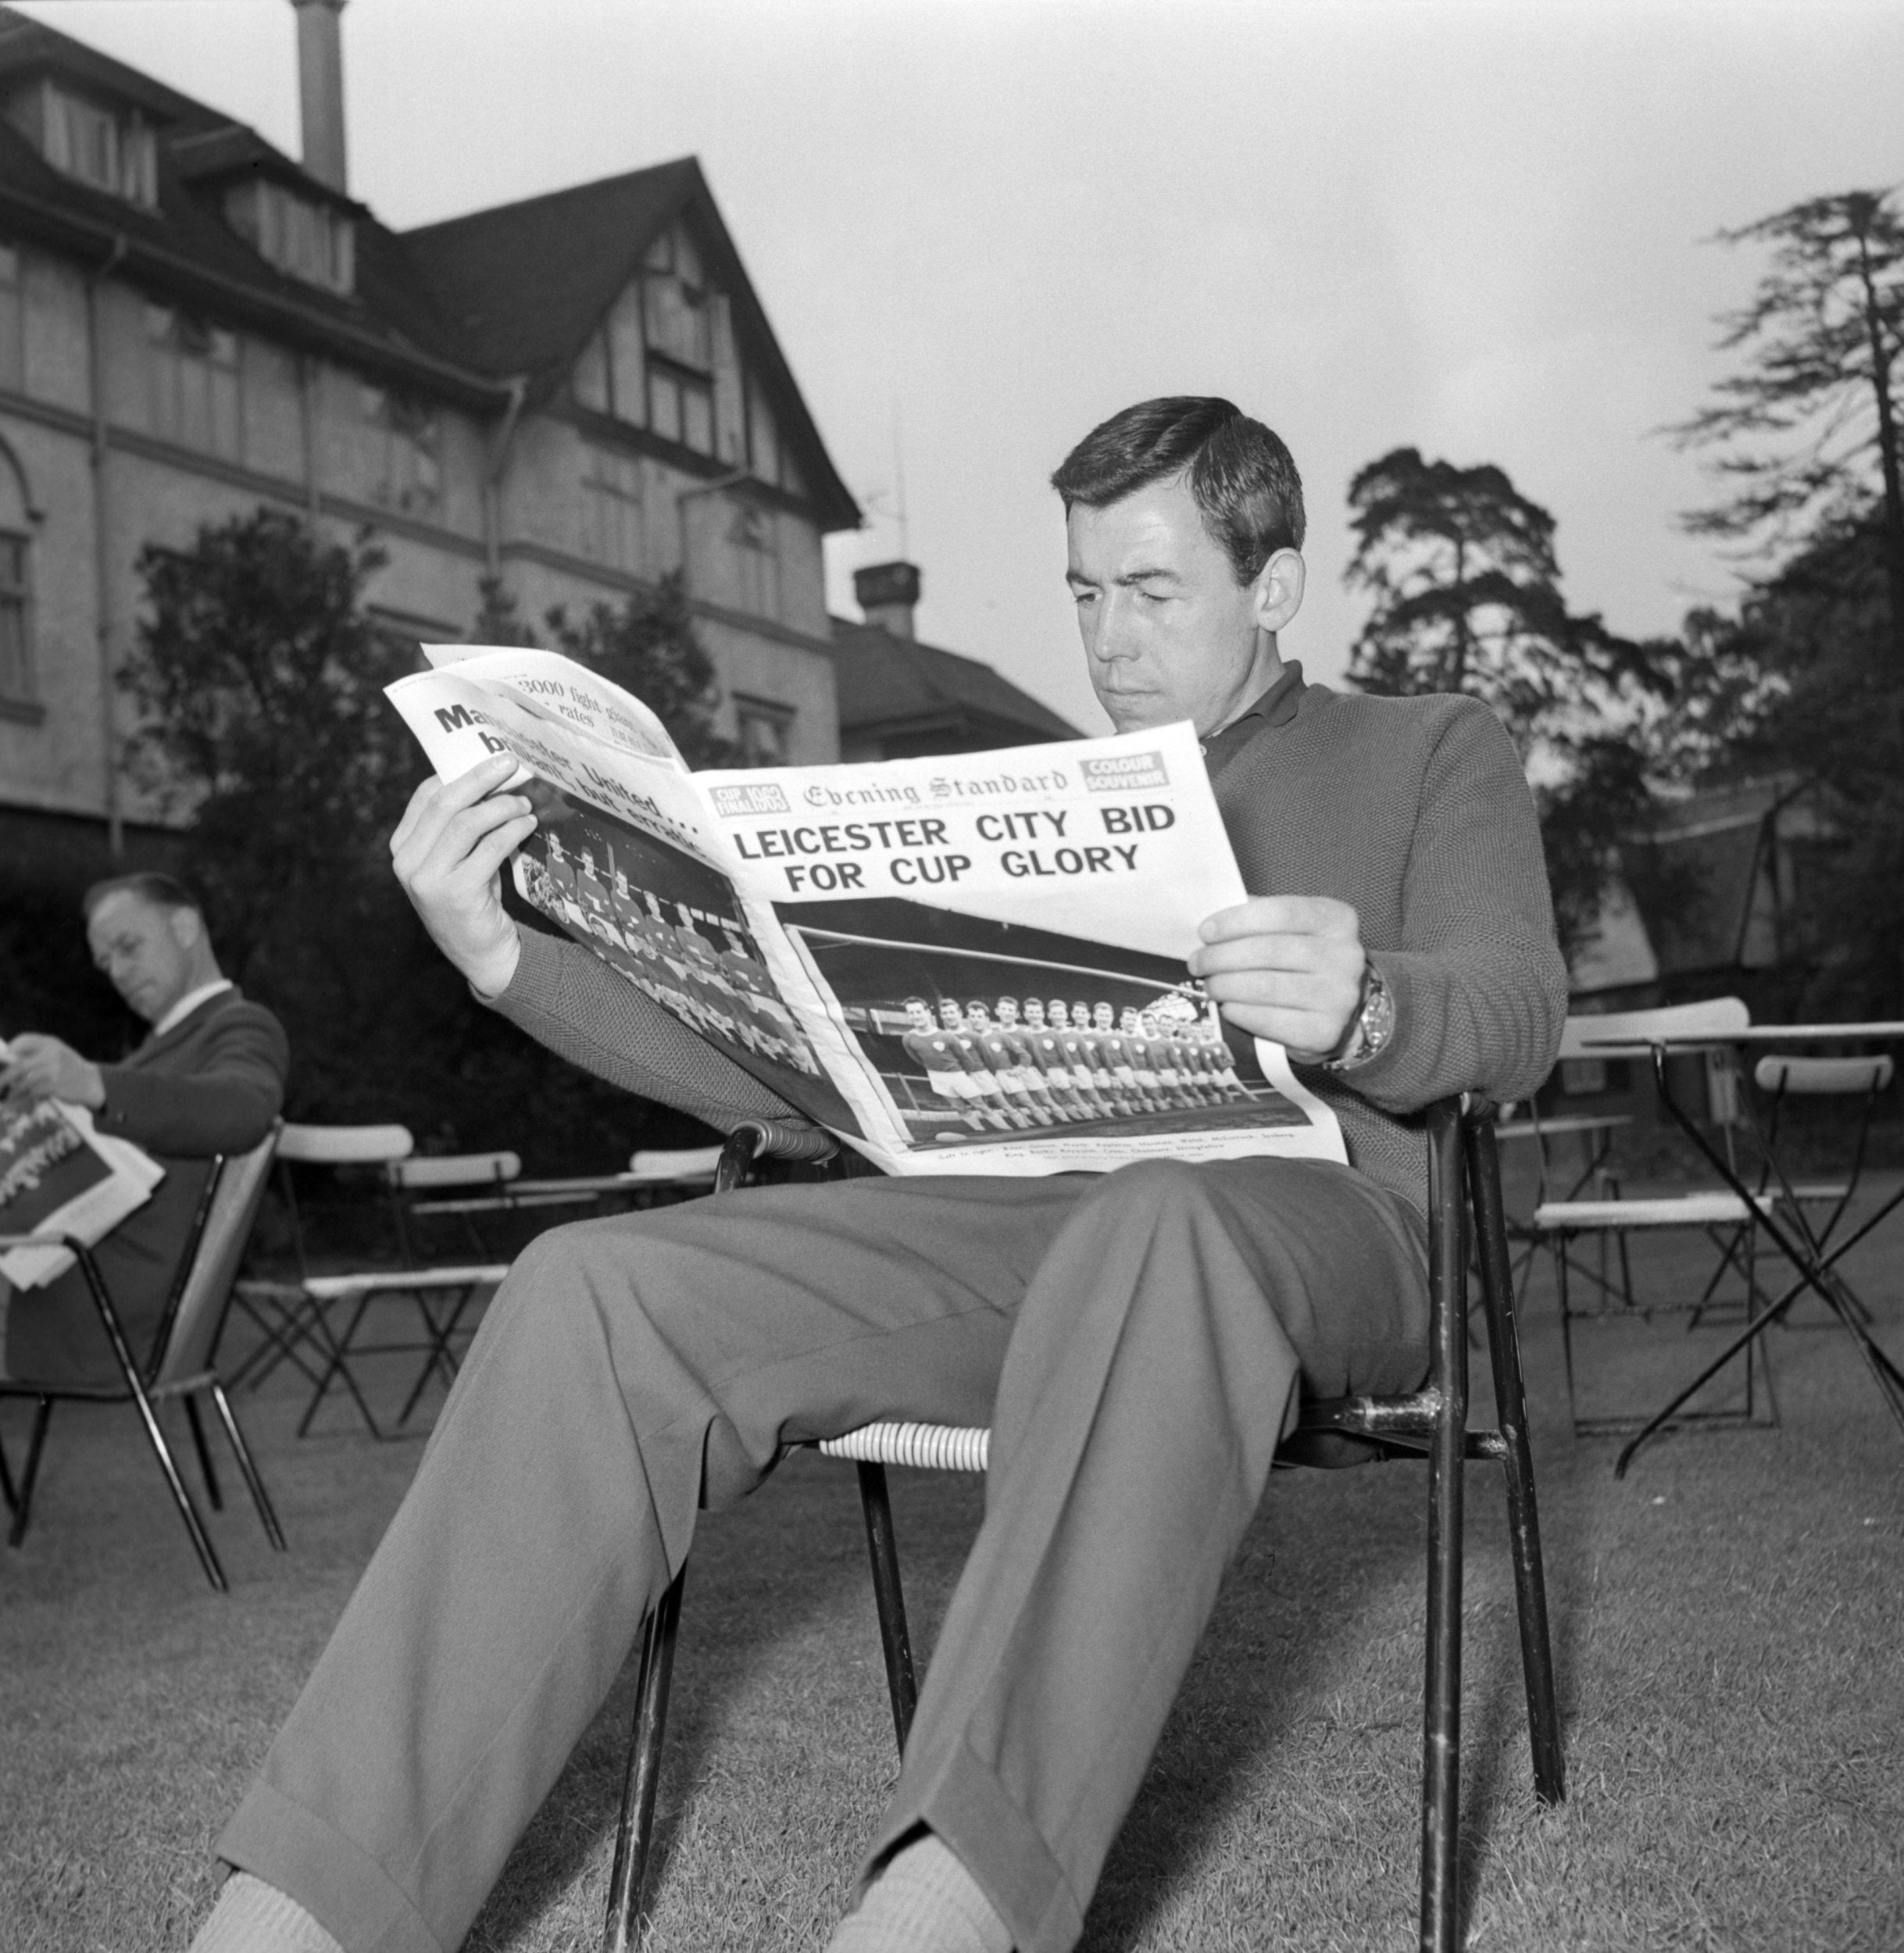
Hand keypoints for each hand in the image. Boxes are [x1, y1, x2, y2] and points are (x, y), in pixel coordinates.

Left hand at [1, 1033, 105, 1109]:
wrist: (91, 1082)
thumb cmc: (67, 1067)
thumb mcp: (55, 1052)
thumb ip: (33, 1052)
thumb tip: (5, 1060)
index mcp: (50, 1043)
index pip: (24, 1040)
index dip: (10, 1049)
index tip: (5, 1058)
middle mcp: (51, 1055)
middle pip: (19, 1066)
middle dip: (4, 1077)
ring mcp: (54, 1071)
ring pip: (23, 1083)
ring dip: (11, 1092)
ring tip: (5, 1097)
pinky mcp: (55, 1086)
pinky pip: (31, 1093)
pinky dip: (20, 1099)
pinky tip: (14, 1102)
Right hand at [389, 752, 537, 998]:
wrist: (481, 953)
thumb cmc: (474, 896)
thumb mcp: (460, 857)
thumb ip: (463, 823)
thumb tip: (495, 776)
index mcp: (403, 846)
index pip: (427, 795)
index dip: (461, 773)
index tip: (493, 761)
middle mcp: (407, 862)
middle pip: (444, 803)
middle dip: (480, 778)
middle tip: (511, 764)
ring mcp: (427, 880)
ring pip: (466, 823)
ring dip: (501, 807)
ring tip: (525, 805)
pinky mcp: (454, 894)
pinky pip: (488, 849)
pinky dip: (511, 831)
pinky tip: (528, 826)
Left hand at [1187, 896, 1366, 1060]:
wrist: (1345, 1011)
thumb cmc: (1308, 963)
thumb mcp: (1298, 930)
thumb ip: (1264, 918)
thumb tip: (1216, 923)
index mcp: (1336, 920)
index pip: (1281, 913)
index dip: (1237, 921)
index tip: (1205, 931)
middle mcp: (1345, 956)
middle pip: (1268, 951)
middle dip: (1221, 957)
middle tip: (1198, 962)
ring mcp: (1338, 996)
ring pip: (1265, 987)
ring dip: (1225, 986)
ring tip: (1209, 985)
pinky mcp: (1324, 1031)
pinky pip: (1269, 1020)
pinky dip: (1240, 1013)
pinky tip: (1228, 1007)